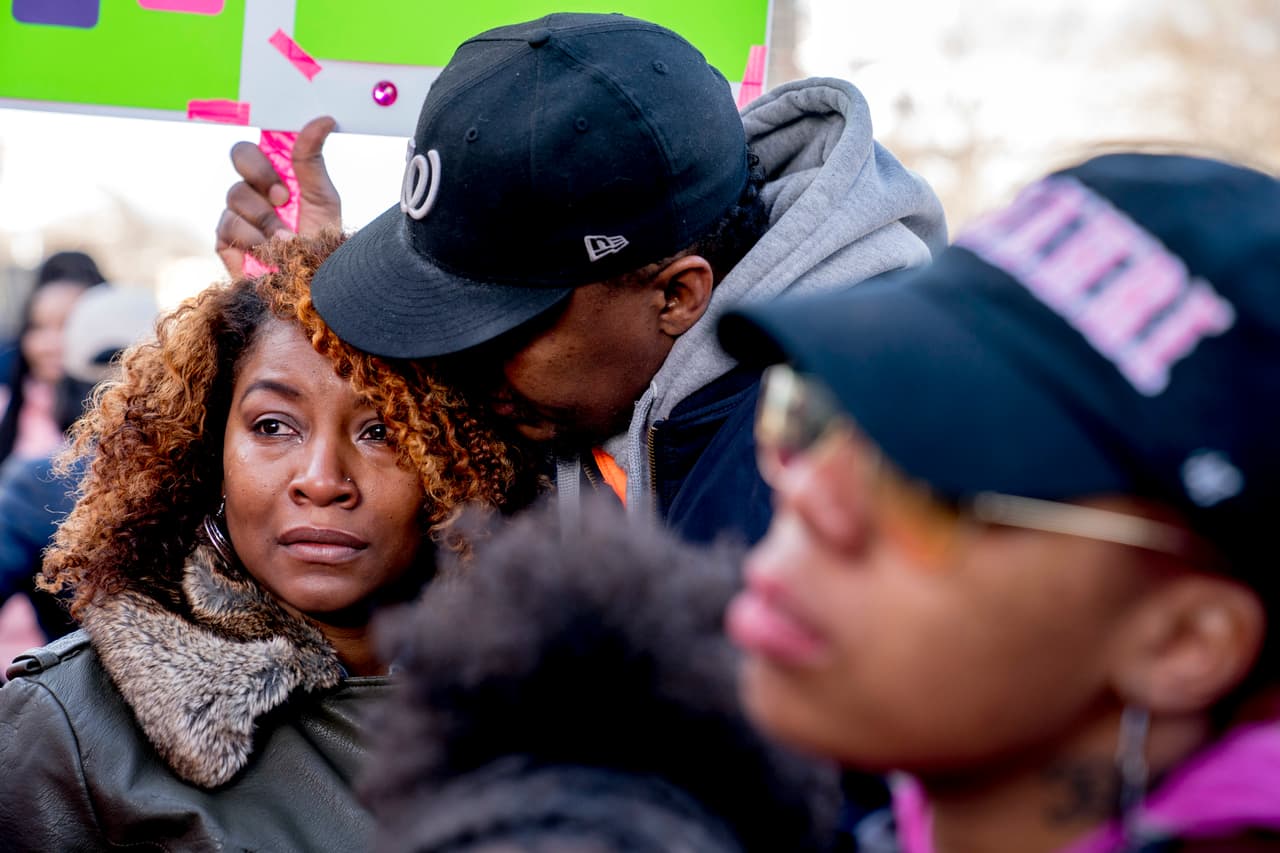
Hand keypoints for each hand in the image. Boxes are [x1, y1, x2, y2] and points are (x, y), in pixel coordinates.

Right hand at [215, 116, 342, 277]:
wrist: (314, 286)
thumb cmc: (320, 243)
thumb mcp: (322, 198)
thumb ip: (312, 159)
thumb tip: (323, 119)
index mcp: (274, 177)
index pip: (254, 148)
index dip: (264, 158)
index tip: (286, 184)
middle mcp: (252, 192)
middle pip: (239, 157)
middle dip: (263, 178)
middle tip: (284, 201)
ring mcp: (235, 216)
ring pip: (236, 196)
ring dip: (267, 220)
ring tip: (287, 241)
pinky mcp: (225, 243)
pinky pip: (229, 227)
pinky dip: (255, 241)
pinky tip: (271, 254)